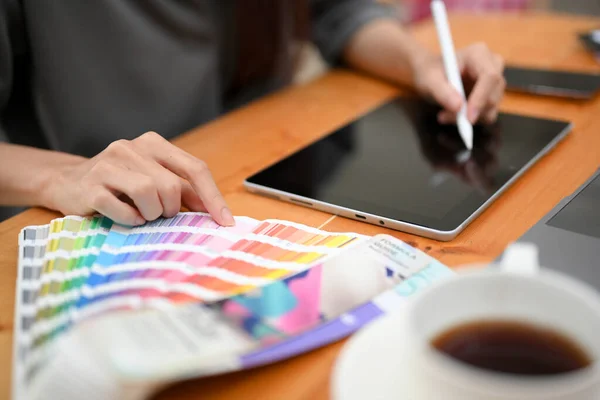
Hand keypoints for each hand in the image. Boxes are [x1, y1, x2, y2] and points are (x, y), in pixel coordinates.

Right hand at [46, 131, 233, 225]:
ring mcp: (109, 163)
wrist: (67, 182)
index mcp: (154, 144)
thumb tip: (216, 210)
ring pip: (149, 194)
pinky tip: (126, 217)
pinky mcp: (91, 185)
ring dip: (150, 214)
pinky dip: (131, 220)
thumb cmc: (120, 185)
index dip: (213, 197)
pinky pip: (124, 210)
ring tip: (140, 214)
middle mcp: (132, 147)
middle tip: (157, 213)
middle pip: (172, 186)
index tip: (225, 222)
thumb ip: (184, 191)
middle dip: (170, 209)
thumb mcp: (154, 180)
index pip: (195, 169)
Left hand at [412, 42, 504, 124]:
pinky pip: (487, 114)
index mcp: (479, 54)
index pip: (490, 77)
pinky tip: (453, 114)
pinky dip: (470, 119)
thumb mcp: (429, 80)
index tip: (468, 117)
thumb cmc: (430, 71)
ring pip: (491, 108)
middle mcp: (492, 65)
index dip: (481, 98)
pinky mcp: (492, 95)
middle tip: (444, 117)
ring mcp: (495, 81)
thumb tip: (458, 107)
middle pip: (493, 95)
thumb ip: (442, 92)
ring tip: (444, 114)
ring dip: (468, 118)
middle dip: (470, 112)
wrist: (431, 73)